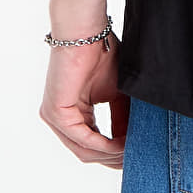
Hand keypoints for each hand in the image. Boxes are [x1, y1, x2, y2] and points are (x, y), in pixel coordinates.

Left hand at [40, 27, 128, 168]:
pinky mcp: (56, 113)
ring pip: (85, 151)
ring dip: (111, 154)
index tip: (137, 157)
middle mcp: (60, 119)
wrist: (88, 32)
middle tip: (138, 160)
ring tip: (133, 151)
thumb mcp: (117, 95)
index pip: (92, 146)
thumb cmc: (101, 54)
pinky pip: (82, 139)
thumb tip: (134, 143)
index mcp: (72, 114)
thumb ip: (122, 120)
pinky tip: (122, 144)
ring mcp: (55, 118)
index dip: (115, 155)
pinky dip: (104, 144)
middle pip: (88, 153)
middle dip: (114, 159)